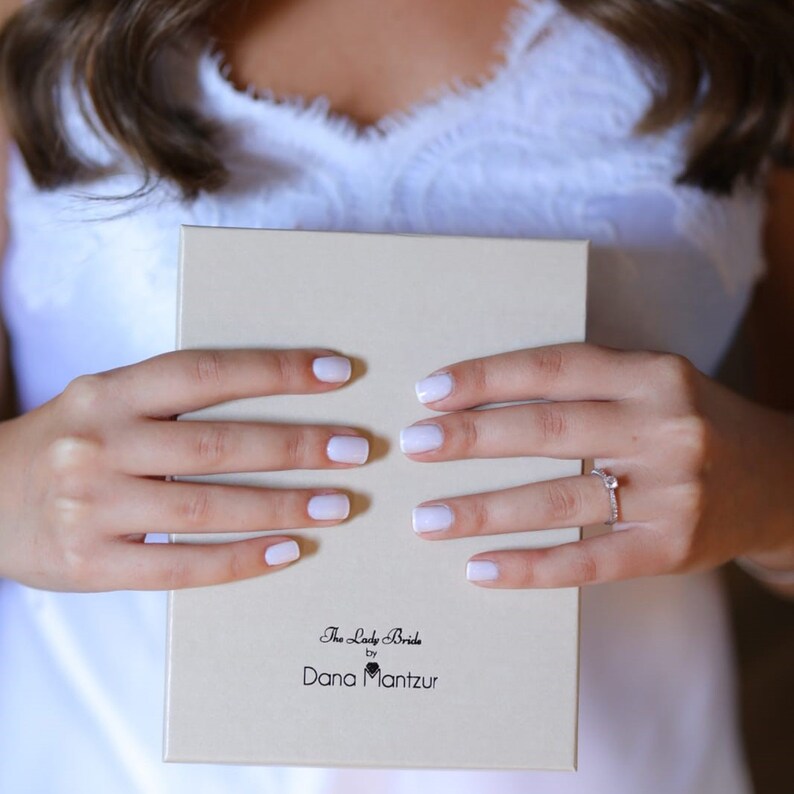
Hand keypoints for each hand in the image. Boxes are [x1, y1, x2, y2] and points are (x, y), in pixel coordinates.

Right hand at [0, 348, 367, 591]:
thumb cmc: (67, 444)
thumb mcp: (107, 403)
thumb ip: (173, 403)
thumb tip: (275, 405)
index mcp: (109, 392)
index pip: (206, 373)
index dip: (275, 370)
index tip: (338, 372)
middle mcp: (100, 443)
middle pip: (217, 444)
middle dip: (296, 446)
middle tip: (357, 449)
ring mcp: (91, 507)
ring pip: (204, 507)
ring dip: (282, 506)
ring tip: (339, 504)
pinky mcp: (90, 564)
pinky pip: (178, 566)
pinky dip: (239, 561)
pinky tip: (288, 551)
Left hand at [399, 343, 793, 588]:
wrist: (775, 482)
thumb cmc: (689, 423)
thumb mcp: (649, 383)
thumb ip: (583, 385)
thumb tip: (479, 400)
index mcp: (653, 374)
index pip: (555, 368)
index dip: (488, 378)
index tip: (430, 393)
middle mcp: (665, 427)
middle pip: (548, 431)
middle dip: (471, 440)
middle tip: (413, 447)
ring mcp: (671, 493)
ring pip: (559, 500)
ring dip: (483, 510)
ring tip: (427, 518)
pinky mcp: (670, 548)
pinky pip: (588, 561)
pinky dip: (530, 567)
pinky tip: (480, 569)